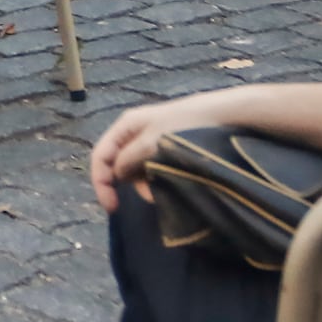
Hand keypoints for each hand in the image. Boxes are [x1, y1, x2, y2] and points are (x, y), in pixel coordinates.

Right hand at [87, 87, 248, 210]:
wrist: (220, 114)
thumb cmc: (184, 125)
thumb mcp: (152, 143)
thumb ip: (129, 160)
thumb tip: (116, 175)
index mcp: (125, 126)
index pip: (101, 156)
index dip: (101, 183)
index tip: (112, 208)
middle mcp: (133, 133)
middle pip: (116, 164)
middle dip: (125, 185)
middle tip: (146, 199)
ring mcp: (149, 141)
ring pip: (135, 168)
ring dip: (144, 184)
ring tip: (162, 192)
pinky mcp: (164, 148)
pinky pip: (150, 168)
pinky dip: (155, 179)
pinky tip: (169, 184)